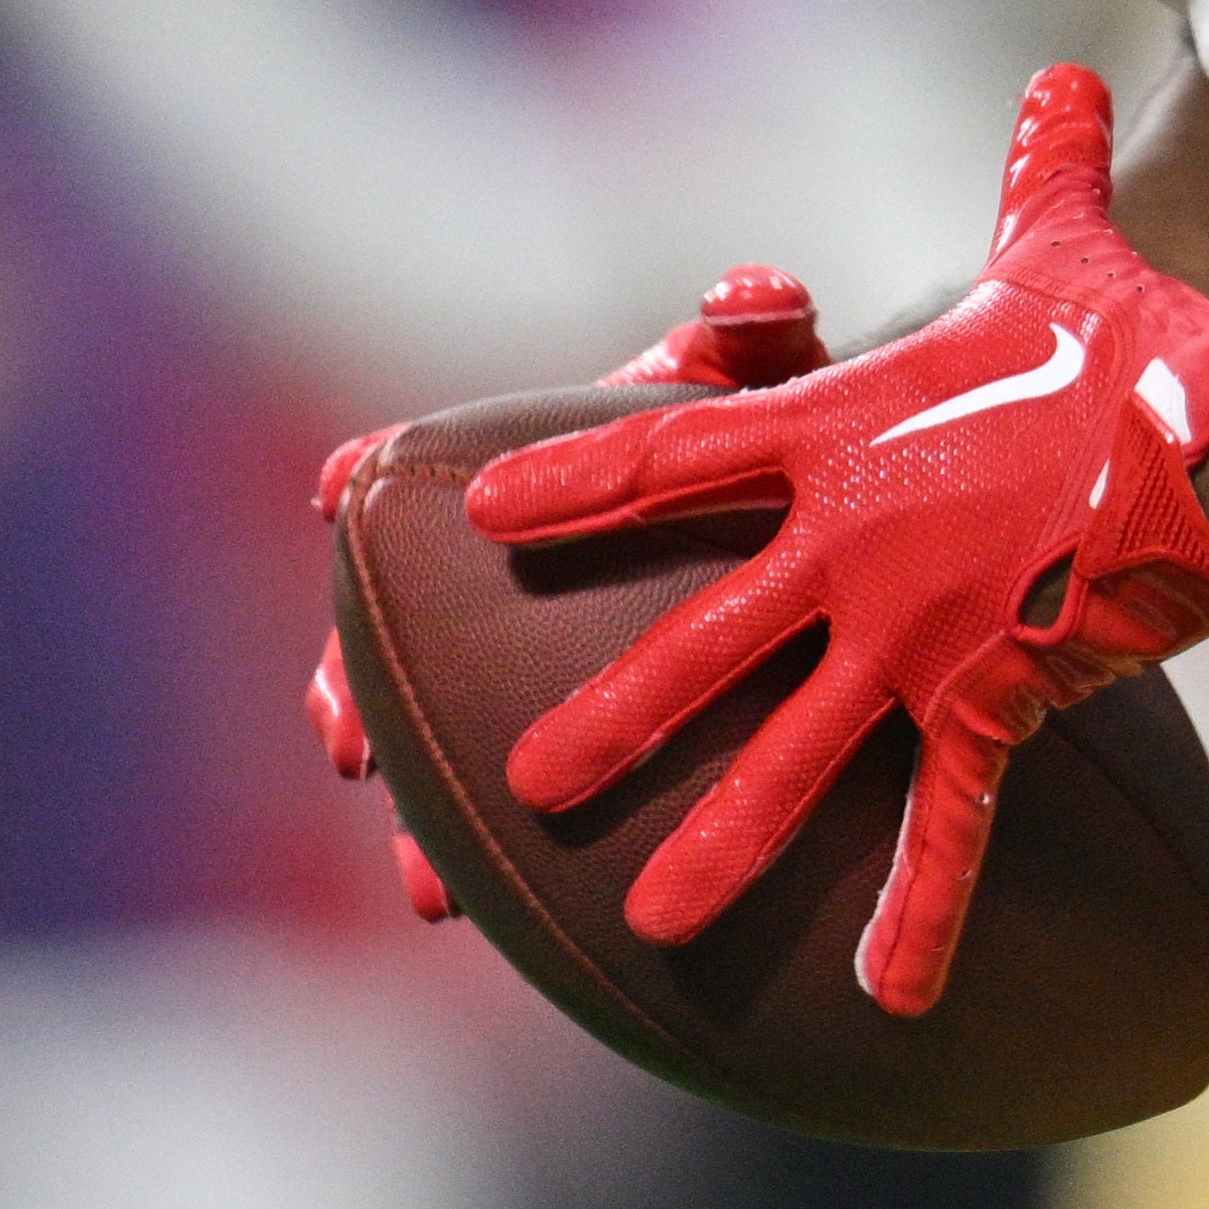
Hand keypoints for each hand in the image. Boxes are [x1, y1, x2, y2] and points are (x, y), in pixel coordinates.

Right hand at [305, 265, 835, 923]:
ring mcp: (550, 653)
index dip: (375, 470)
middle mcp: (527, 568)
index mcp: (562, 466)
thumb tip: (745, 295)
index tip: (333, 493)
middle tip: (349, 744)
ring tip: (422, 875)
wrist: (875, 538)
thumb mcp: (798, 384)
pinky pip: (513, 805)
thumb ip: (766, 331)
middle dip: (356, 684)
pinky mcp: (613, 737)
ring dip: (418, 804)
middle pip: (401, 620)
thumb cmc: (823, 442)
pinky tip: (464, 912)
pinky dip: (483, 857)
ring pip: (443, 730)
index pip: (442, 455)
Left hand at [462, 67, 1208, 1014]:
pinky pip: (949, 821)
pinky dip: (920, 913)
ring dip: (722, 839)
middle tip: (518, 788)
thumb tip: (1057, 81)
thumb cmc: (1134, 337)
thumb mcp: (1065, 248)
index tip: (477, 510)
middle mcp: (854, 542)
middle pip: (700, 638)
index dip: (574, 481)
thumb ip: (1034, 173)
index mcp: (840, 433)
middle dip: (609, 716)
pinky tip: (885, 1002)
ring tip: (645, 924)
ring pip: (794, 752)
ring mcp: (920, 632)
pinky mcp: (1000, 697)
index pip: (673, 452)